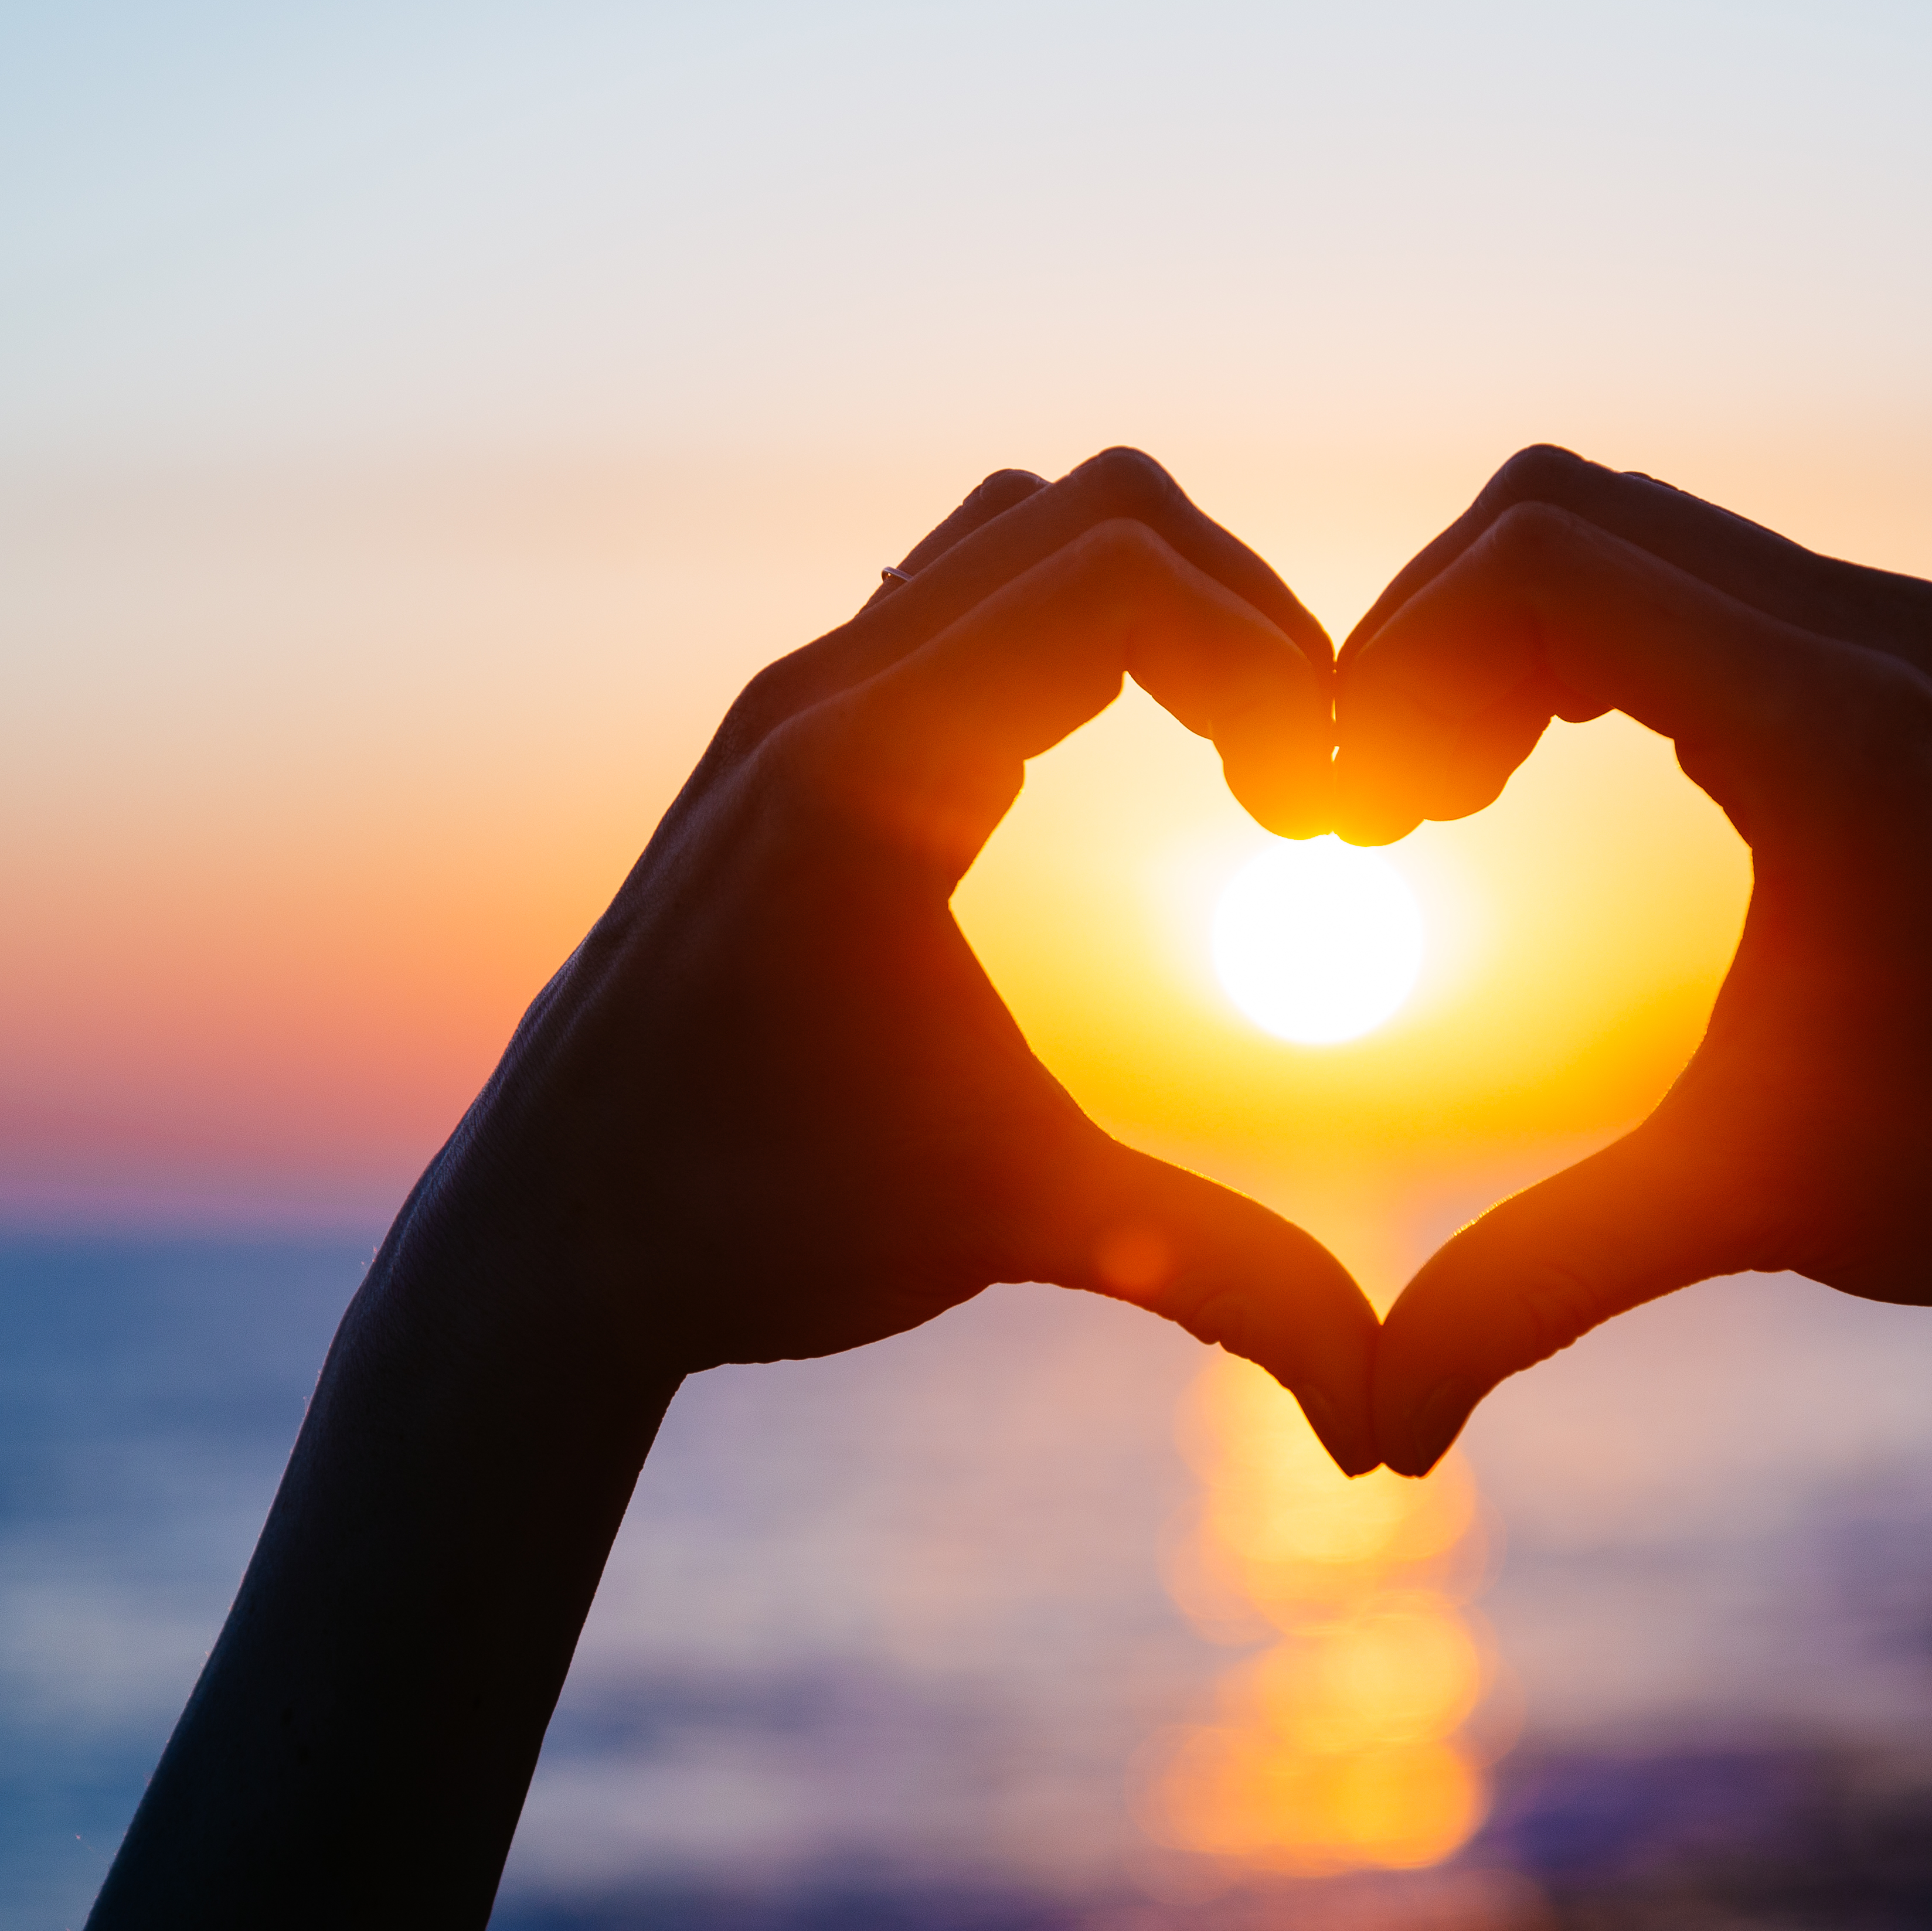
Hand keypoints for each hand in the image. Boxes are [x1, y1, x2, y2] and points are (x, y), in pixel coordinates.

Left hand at [393, 446, 1380, 1464]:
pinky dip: (1088, 632)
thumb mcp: (1012, 1222)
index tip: (1321, 817)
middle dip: (1246, 613)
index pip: (1118, 579)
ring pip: (1025, 530)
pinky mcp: (796, 732)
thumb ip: (1221, 1283)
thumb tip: (1387, 1421)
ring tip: (1245, 763)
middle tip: (1304, 785)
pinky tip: (1143, 769)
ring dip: (1168, 608)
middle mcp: (818, 695)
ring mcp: (795, 699)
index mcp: (866, 776)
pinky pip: (971, 593)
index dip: (1273, 661)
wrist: (544, 1247)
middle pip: (1094, 509)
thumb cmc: (756, 1231)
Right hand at [1333, 446, 1931, 1473]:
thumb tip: (1373, 1433)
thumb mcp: (1761, 1206)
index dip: (1391, 671)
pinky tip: (1556, 779)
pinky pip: (1700, 577)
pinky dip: (1590, 643)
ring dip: (1501, 639)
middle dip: (1421, 644)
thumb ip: (1542, 1284)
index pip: (1540, 564)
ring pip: (1626, 528)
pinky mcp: (1923, 661)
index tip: (1355, 836)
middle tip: (1383, 826)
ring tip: (1450, 806)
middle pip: (1556, 509)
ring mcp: (1911, 631)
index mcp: (1839, 733)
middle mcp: (1881, 635)